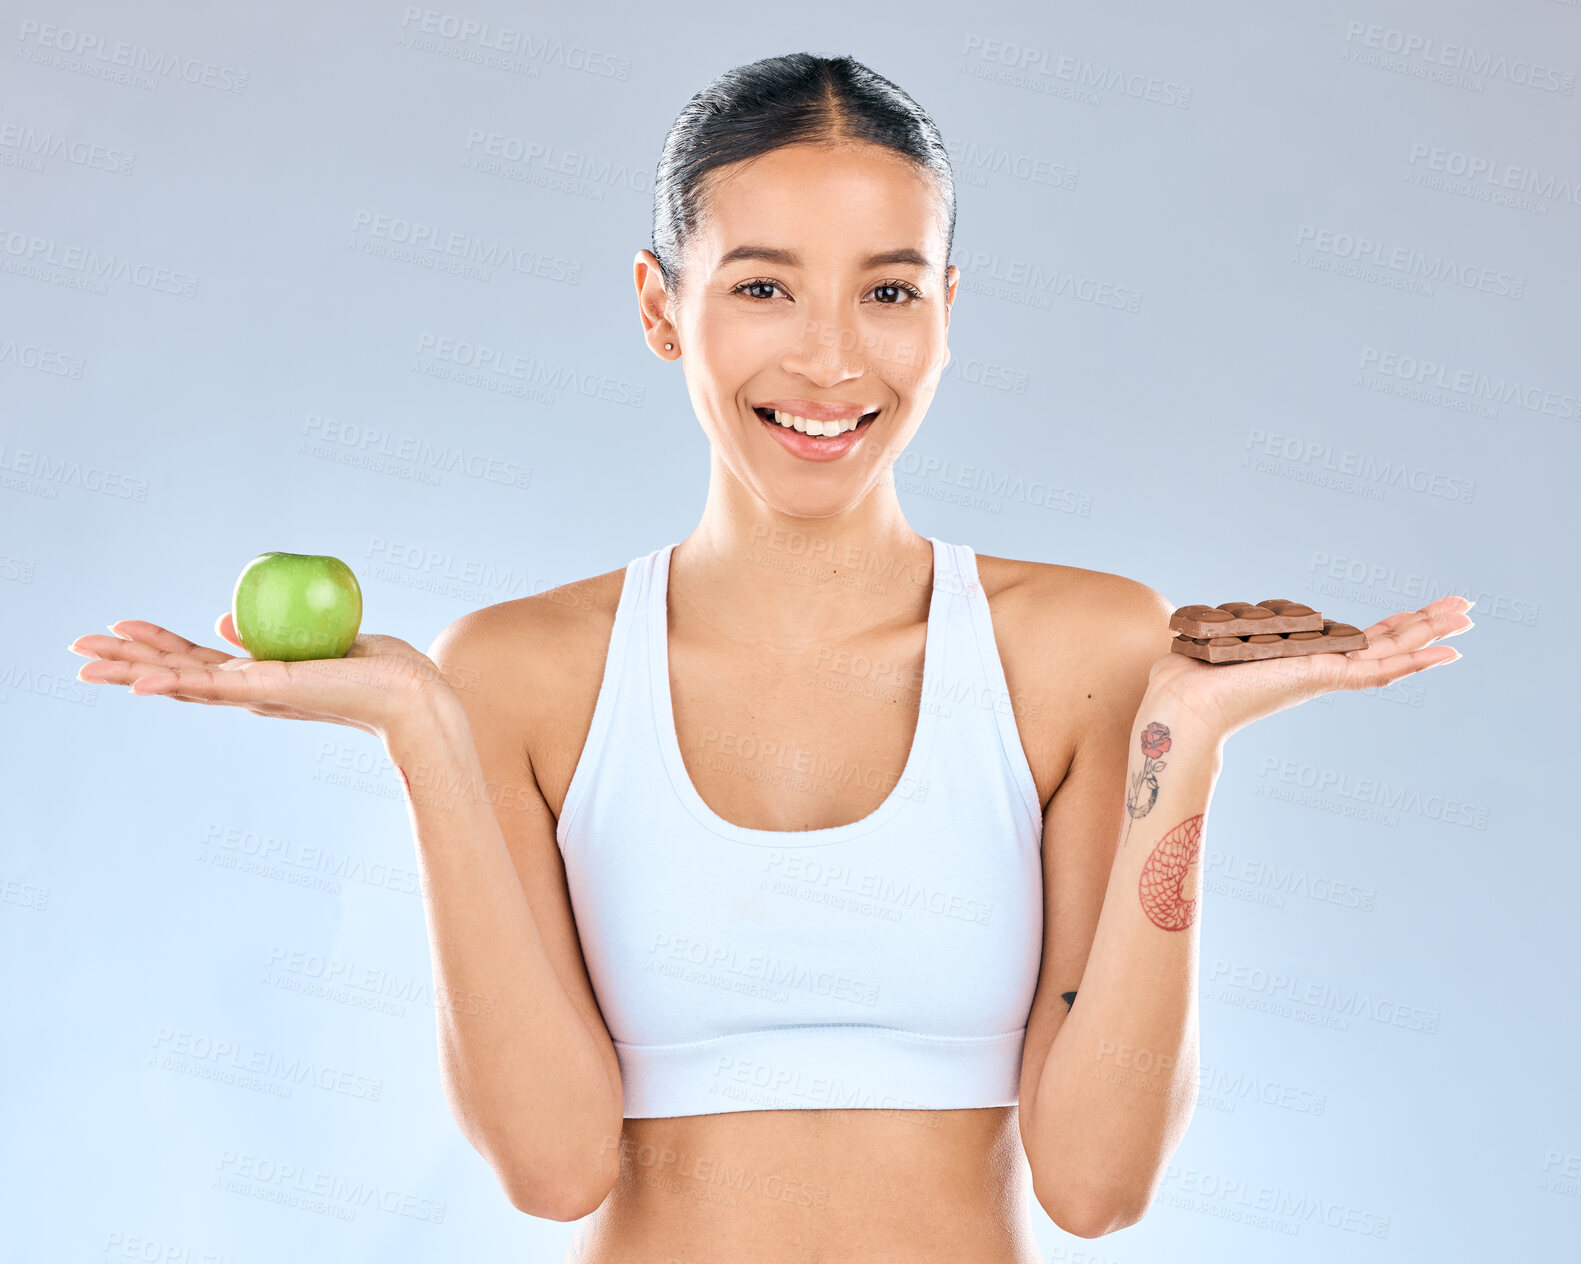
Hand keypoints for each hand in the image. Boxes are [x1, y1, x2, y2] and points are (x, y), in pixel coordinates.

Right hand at [68, 613, 452, 737]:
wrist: (412, 696)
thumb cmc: (377, 670)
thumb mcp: (313, 645)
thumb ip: (264, 638)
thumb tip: (225, 620)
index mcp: (259, 679)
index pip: (195, 663)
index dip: (155, 649)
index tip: (119, 630)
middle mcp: (250, 691)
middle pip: (174, 675)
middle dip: (124, 662)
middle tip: (77, 649)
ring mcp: (255, 694)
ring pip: (180, 682)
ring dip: (131, 672)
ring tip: (86, 663)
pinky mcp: (268, 690)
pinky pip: (211, 686)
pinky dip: (171, 685)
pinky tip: (137, 684)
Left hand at [1144, 594, 1472, 738]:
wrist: (1183, 704)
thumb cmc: (1189, 679)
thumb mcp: (1218, 642)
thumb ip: (1225, 634)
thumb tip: (1203, 633)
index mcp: (1302, 660)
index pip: (1357, 641)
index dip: (1390, 627)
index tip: (1419, 614)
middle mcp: (1321, 669)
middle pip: (1385, 643)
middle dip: (1425, 624)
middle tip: (1465, 608)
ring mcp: (1326, 675)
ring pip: (1392, 654)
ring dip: (1431, 634)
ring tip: (1469, 618)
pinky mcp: (1322, 677)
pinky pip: (1377, 670)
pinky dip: (1414, 660)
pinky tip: (1446, 652)